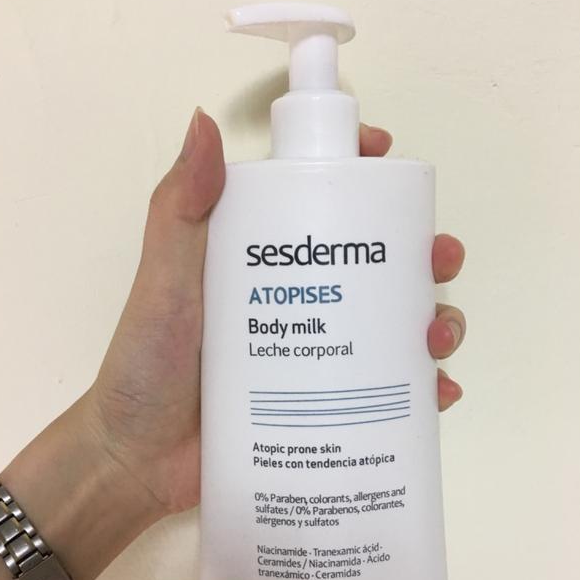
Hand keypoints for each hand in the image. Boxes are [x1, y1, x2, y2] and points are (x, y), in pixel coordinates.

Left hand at [83, 109, 465, 516]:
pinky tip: (438, 394)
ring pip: (394, 326)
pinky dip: (423, 390)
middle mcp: (301, 301)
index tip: (387, 160)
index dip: (362, 176)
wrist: (141, 459)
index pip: (322, 203)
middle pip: (378, 265)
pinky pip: (388, 394)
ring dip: (434, 321)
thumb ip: (178, 209)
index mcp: (267, 262)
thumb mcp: (164, 282)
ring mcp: (316, 356)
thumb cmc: (148, 366)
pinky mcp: (325, 407)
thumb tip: (204, 120)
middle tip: (438, 261)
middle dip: (422, 255)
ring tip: (437, 338)